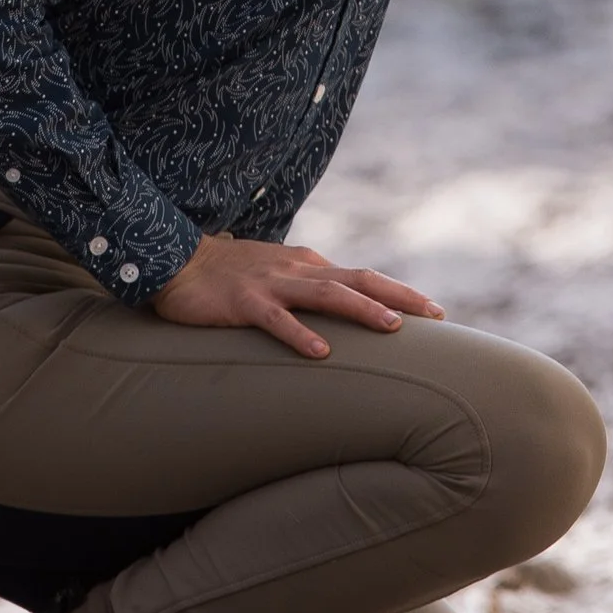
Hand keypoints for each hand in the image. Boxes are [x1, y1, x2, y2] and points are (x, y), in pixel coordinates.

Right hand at [149, 232, 444, 358]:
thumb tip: (345, 305)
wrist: (177, 259)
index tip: (434, 312)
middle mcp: (298, 270)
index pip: (363, 277)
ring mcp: (271, 284)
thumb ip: (309, 286)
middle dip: (399, 298)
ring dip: (362, 310)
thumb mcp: (278, 274)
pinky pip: (277, 320)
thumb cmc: (230, 272)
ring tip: (393, 328)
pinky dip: (300, 335)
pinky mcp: (244, 302)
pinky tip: (321, 352)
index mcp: (308, 266)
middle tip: (435, 316)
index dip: (399, 293)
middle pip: (358, 280)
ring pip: (326, 295)